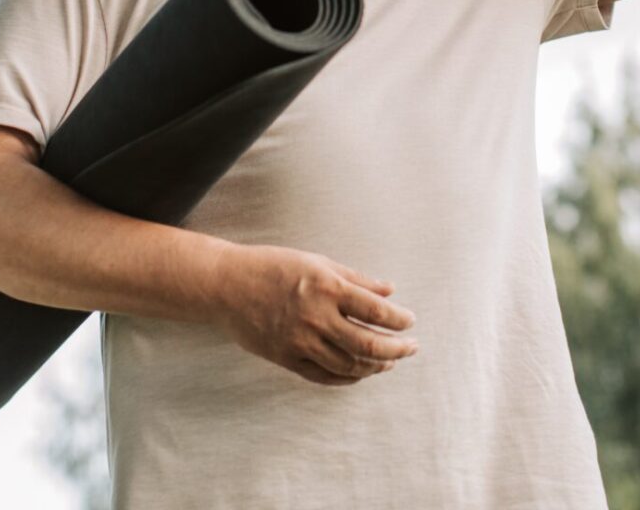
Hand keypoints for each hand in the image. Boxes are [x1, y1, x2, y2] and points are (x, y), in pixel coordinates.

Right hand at [211, 244, 419, 385]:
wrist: (227, 285)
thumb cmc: (273, 266)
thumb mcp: (317, 262)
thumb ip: (355, 278)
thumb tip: (389, 291)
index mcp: (328, 287)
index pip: (376, 312)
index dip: (399, 321)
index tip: (411, 322)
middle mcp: (317, 317)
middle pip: (368, 345)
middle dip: (396, 349)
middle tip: (411, 348)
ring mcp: (301, 342)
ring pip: (349, 366)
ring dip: (374, 366)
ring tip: (387, 361)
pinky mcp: (287, 358)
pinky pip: (324, 376)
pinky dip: (347, 378)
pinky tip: (358, 372)